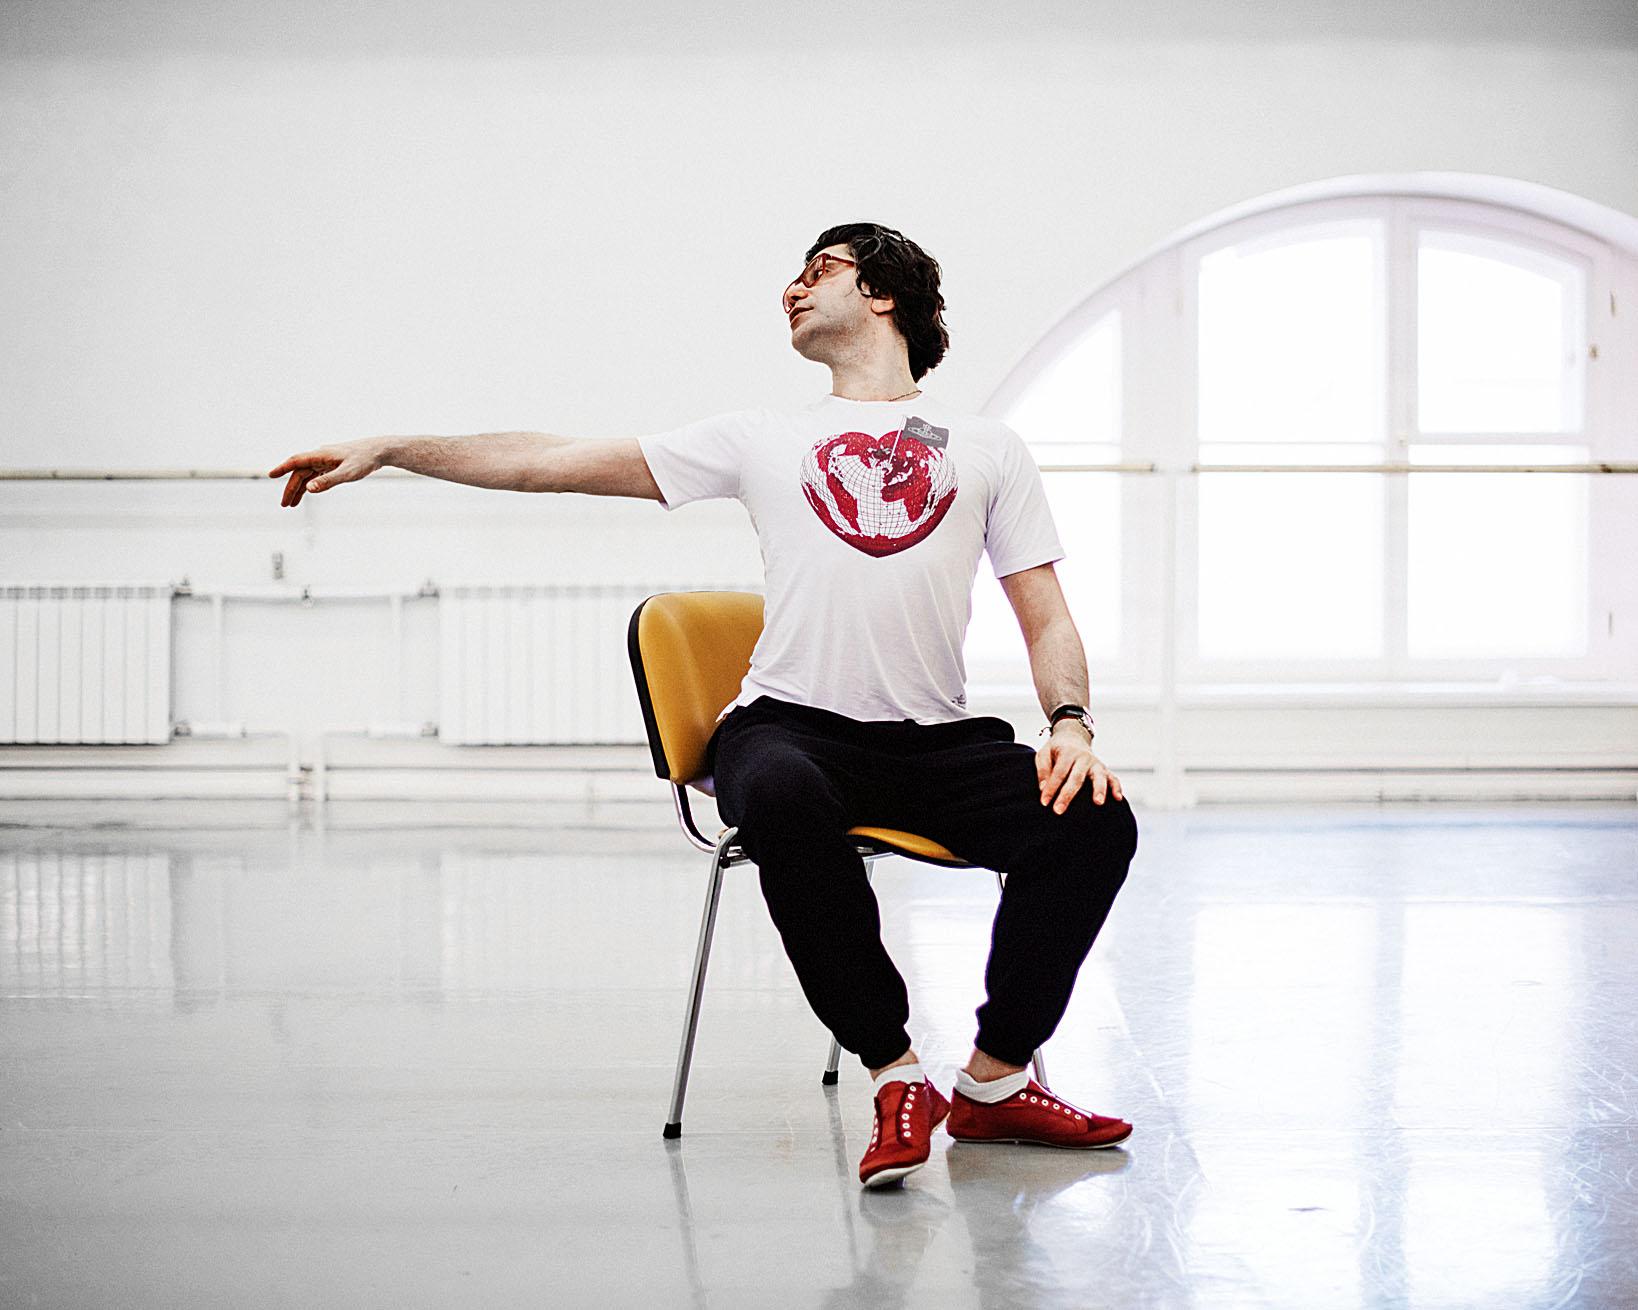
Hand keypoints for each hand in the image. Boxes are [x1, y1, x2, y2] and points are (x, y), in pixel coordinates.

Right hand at [267, 437, 388, 506]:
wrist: (379, 451)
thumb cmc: (365, 460)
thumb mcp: (347, 473)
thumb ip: (328, 481)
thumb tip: (309, 489)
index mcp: (320, 455)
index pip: (296, 461)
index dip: (282, 468)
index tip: (270, 475)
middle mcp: (321, 456)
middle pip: (300, 472)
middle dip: (291, 488)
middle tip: (285, 505)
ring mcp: (327, 461)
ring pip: (308, 475)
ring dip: (299, 489)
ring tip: (292, 504)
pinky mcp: (333, 465)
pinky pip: (317, 476)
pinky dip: (310, 485)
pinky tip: (307, 493)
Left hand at [1036, 722, 1122, 813]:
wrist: (1073, 737)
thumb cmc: (1056, 750)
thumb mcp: (1044, 754)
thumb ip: (1042, 769)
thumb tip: (1043, 788)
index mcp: (1067, 752)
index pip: (1059, 772)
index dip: (1051, 788)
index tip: (1044, 802)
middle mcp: (1083, 757)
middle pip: (1076, 777)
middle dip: (1067, 795)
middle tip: (1058, 811)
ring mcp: (1096, 763)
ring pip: (1099, 776)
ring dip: (1099, 789)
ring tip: (1098, 803)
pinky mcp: (1104, 770)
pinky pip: (1113, 778)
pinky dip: (1117, 787)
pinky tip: (1118, 798)